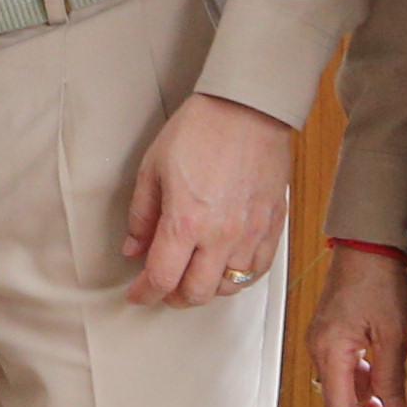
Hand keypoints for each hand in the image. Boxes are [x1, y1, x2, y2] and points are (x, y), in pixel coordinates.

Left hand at [123, 91, 291, 306]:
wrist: (247, 110)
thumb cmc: (200, 129)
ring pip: (228, 287)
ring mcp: (250, 234)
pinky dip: (238, 276)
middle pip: (196, 293)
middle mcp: (220, 236)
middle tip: (163, 286)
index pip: (161, 278)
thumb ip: (142, 215)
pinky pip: (257, 270)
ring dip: (206, 287)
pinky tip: (224, 265)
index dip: (145, 293)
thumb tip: (134, 247)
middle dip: (173, 297)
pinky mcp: (272, 227)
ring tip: (193, 273)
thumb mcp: (153, 168)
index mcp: (185, 221)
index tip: (137, 294)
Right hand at [303, 247, 406, 406]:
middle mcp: (321, 350)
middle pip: (342, 403)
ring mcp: (327, 341)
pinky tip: (399, 366)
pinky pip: (352, 367)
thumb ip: (392, 379)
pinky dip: (374, 376)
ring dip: (376, 400)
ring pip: (349, 387)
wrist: (367, 243)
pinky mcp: (336, 332)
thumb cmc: (378, 281)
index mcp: (330, 352)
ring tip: (405, 406)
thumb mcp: (394, 335)